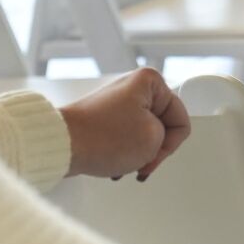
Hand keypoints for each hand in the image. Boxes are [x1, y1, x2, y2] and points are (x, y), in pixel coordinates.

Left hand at [59, 69, 189, 181]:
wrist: (63, 146)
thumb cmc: (99, 138)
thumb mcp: (153, 141)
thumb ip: (167, 137)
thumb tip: (156, 139)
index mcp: (150, 81)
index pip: (181, 121)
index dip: (170, 144)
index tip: (155, 154)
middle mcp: (133, 86)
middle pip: (162, 127)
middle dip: (152, 150)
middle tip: (141, 159)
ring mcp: (118, 101)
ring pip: (143, 135)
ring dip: (137, 154)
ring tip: (124, 161)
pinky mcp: (104, 116)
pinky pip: (125, 137)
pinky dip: (123, 153)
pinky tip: (114, 162)